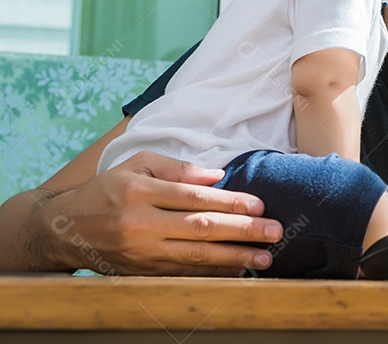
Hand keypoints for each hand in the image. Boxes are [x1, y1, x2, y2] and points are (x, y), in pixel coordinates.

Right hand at [41, 152, 282, 275]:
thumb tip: (216, 176)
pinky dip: (212, 272)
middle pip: (200, 228)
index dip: (230, 202)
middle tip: (274, 232)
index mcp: (140, 192)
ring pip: (194, 256)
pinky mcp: (141, 272)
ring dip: (233, 258)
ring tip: (263, 258)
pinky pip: (183, 272)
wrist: (64, 230)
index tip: (259, 205)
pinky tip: (236, 270)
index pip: (194, 198)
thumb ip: (177, 167)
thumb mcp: (136, 164)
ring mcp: (141, 252)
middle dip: (242, 232)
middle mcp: (140, 224)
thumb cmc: (107, 190)